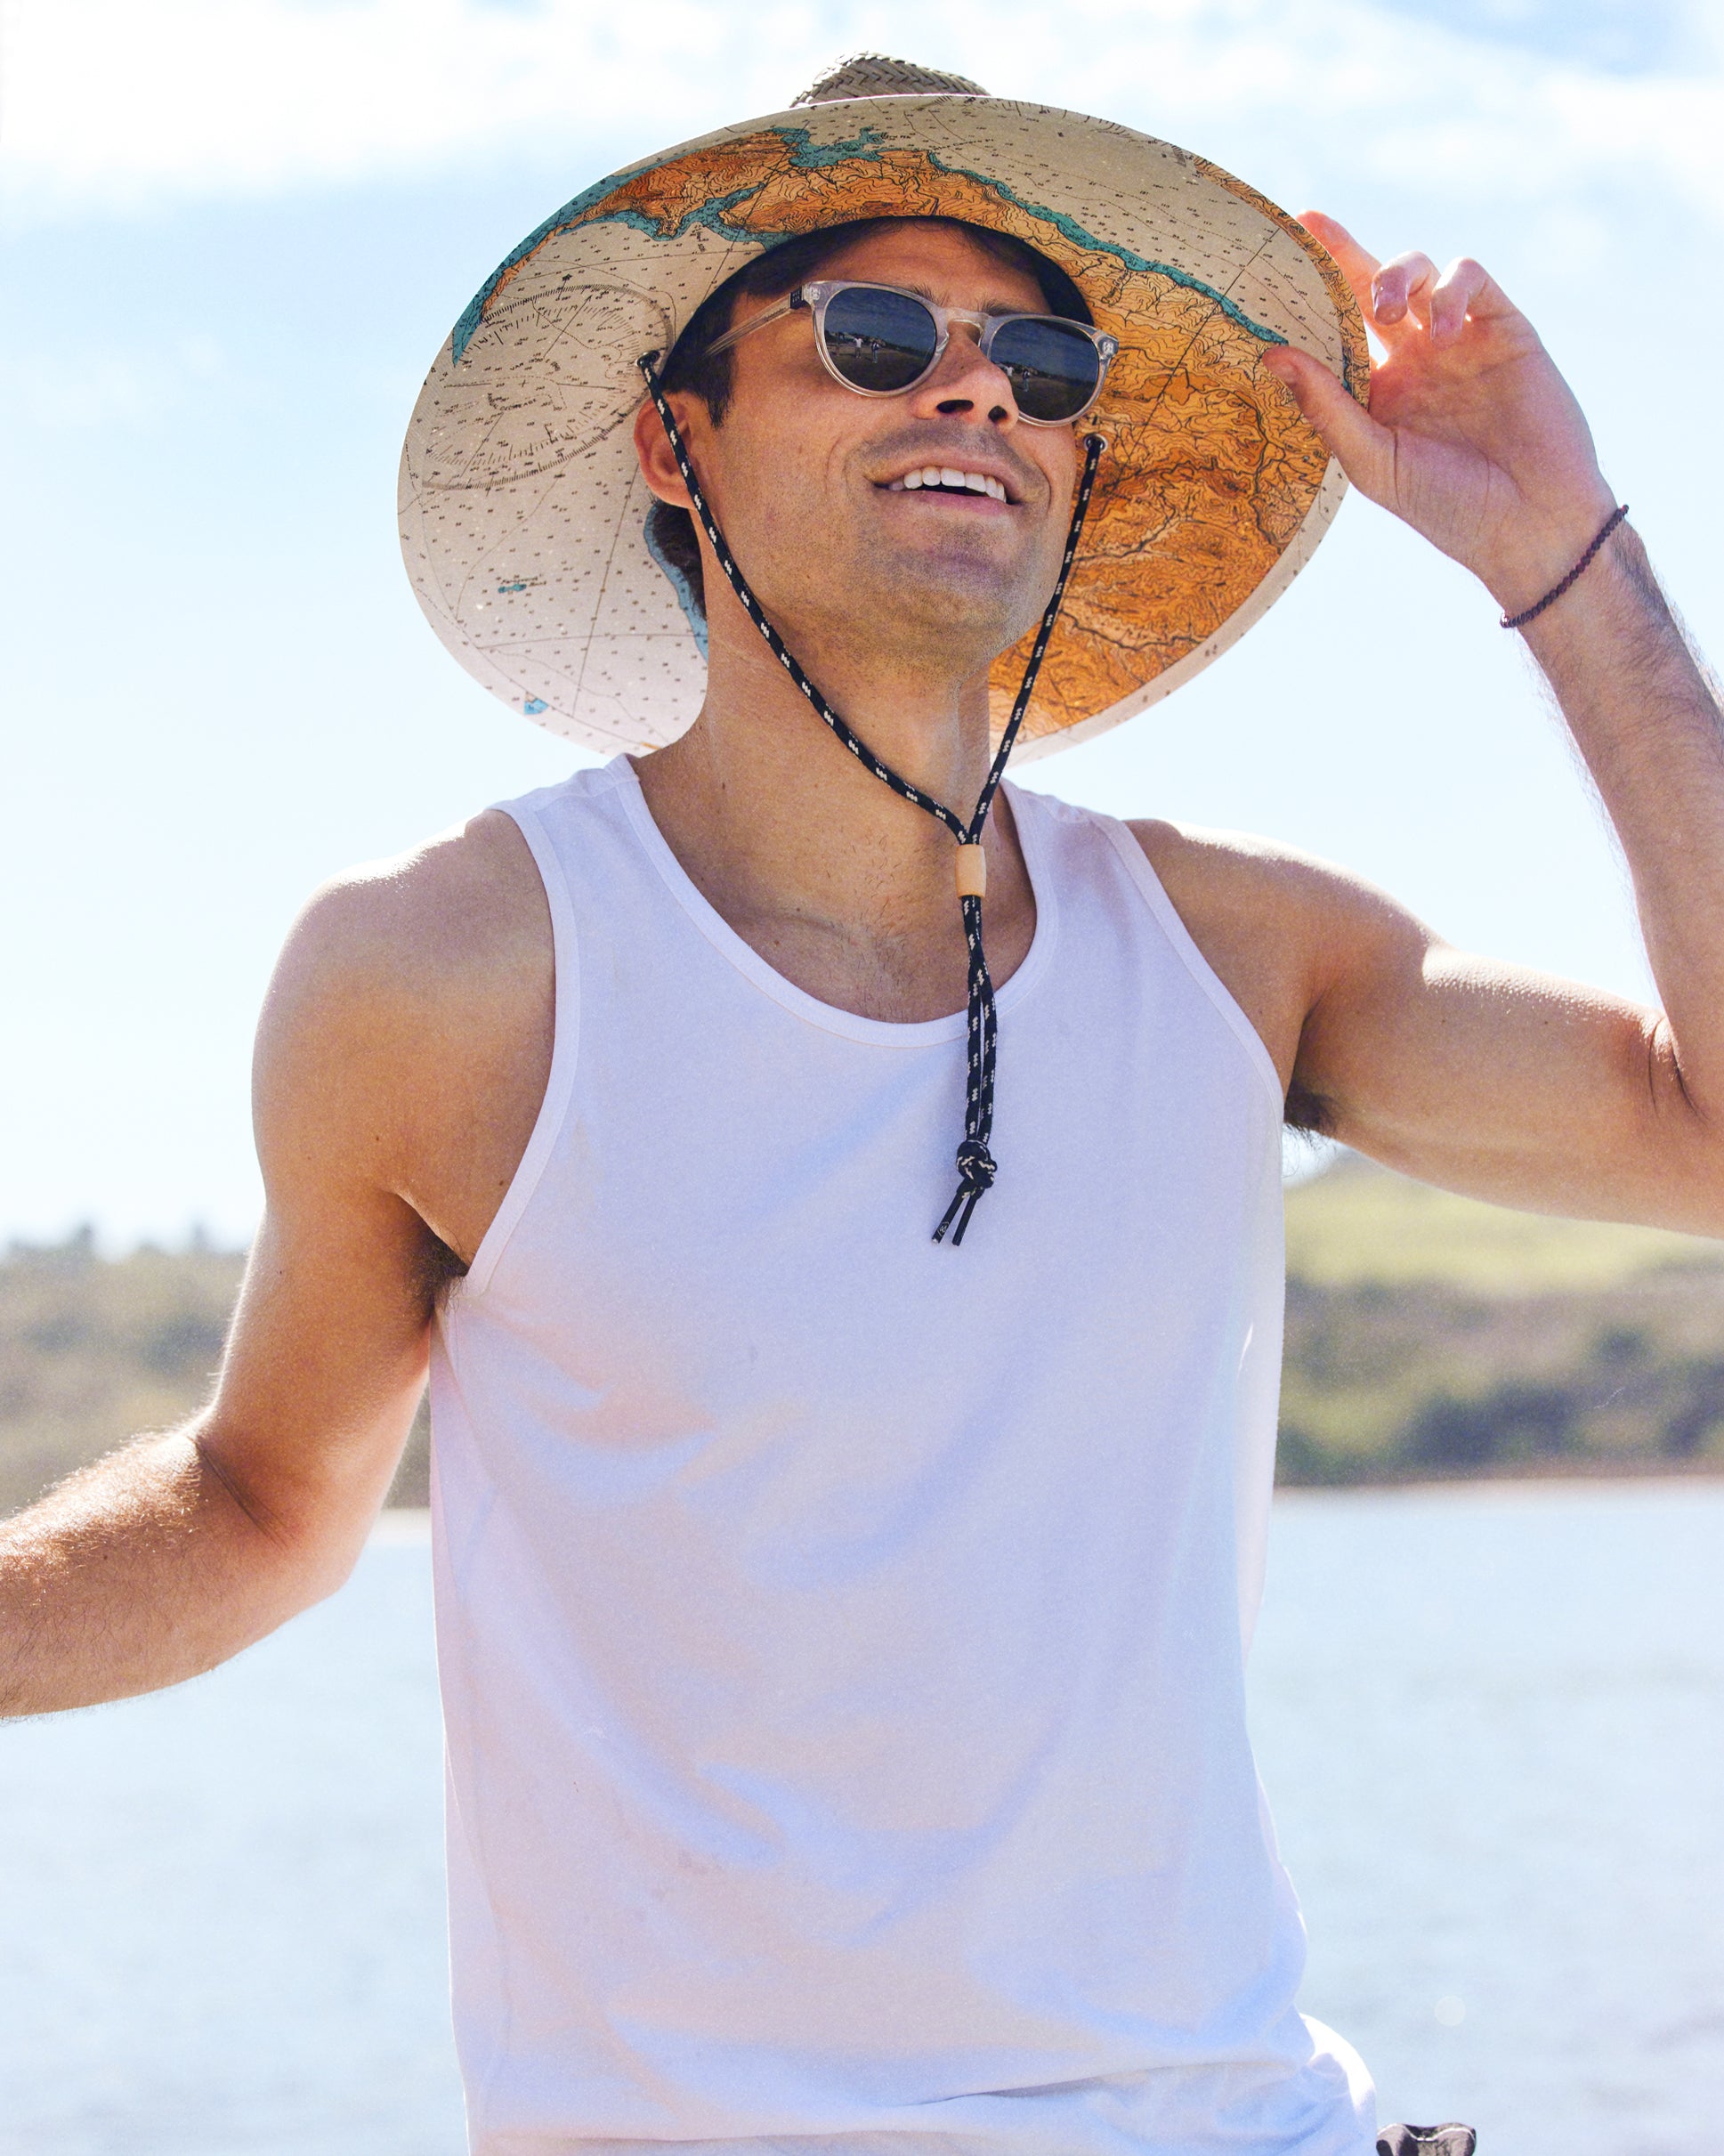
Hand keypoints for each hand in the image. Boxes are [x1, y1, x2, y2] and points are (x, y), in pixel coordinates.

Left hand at [1263, 213, 1618, 617]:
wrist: (1530, 522)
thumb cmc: (1446, 507)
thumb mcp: (1373, 461)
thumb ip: (1325, 406)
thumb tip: (1271, 354)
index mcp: (1376, 392)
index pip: (1334, 331)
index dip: (1308, 295)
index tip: (1276, 253)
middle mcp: (1414, 361)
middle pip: (1372, 288)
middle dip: (1345, 256)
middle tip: (1317, 239)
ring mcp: (1459, 342)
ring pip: (1422, 273)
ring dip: (1398, 274)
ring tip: (1389, 308)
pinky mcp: (1504, 329)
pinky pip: (1472, 281)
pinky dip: (1452, 291)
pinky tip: (1443, 332)